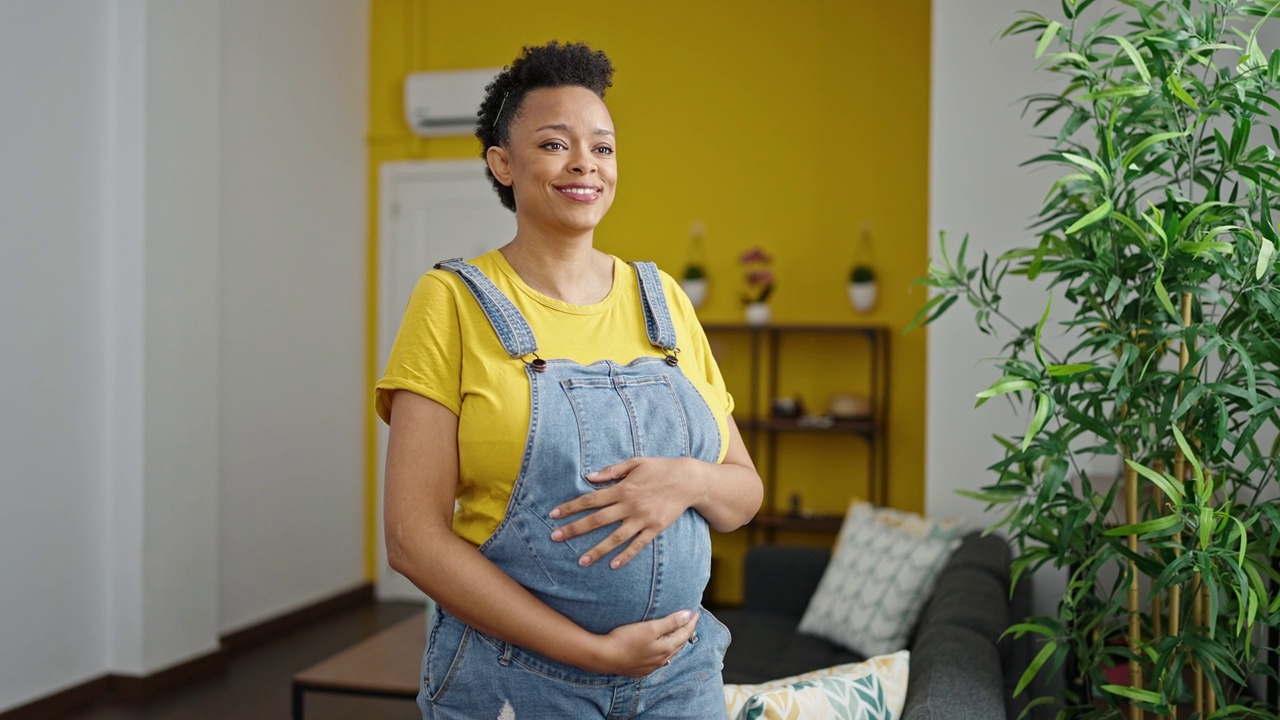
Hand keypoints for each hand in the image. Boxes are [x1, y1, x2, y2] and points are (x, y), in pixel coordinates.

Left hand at [549, 457, 702, 568]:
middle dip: (575, 529)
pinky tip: (613, 565)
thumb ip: (611, 471)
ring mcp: (642, 519)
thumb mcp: (635, 463)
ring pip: (615, 537)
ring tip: (581, 561)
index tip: (554, 514)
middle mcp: (629, 505)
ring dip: (597, 549)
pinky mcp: (655, 528)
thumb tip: (588, 477)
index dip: (571, 507)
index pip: (590, 499)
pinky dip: (626, 555)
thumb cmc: (660, 468)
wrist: (688, 480)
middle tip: (556, 537)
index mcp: (622, 488)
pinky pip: (638, 545)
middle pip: (597, 520)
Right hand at [586, 609, 698, 676]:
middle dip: (685, 632)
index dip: (690, 622)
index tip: (695, 612)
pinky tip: (660, 650)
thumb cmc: (626, 640)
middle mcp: (661, 660)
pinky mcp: (640, 669)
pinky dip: (663, 652)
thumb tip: (688, 615)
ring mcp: (650, 666)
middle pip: (678, 644)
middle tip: (690, 621)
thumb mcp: (650, 627)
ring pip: (669, 654)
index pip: (684, 633)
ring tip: (678, 634)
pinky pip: (658, 660)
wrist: (604, 657)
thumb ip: (671, 622)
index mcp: (666, 649)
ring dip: (675, 643)